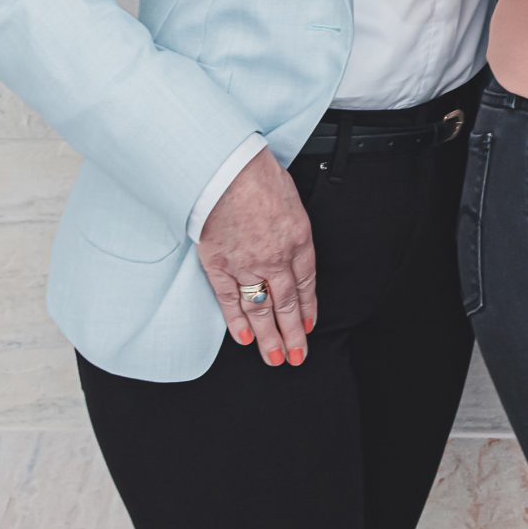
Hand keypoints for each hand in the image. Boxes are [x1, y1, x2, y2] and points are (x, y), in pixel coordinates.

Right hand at [193, 154, 316, 367]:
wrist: (227, 170)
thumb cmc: (259, 177)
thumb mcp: (292, 201)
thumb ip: (292, 229)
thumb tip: (290, 243)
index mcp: (299, 241)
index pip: (306, 284)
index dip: (308, 308)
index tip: (309, 326)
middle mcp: (275, 258)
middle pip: (286, 304)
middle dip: (292, 334)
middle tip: (296, 357)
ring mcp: (245, 264)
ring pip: (259, 309)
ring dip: (267, 337)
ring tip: (274, 358)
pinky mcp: (218, 265)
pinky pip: (229, 300)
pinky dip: (236, 321)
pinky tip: (243, 339)